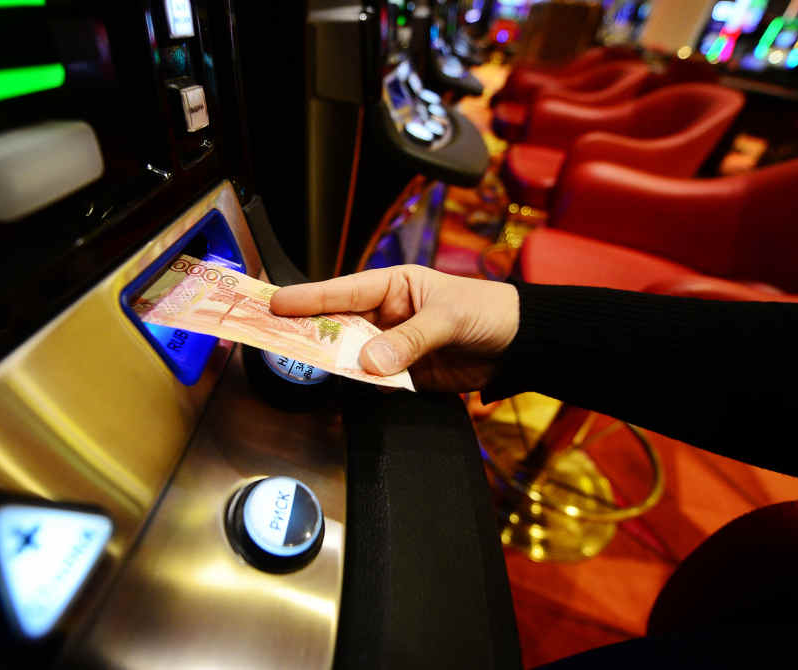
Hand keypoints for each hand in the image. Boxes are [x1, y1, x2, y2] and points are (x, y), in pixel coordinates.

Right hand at [270, 265, 519, 391]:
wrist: (521, 346)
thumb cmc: (487, 312)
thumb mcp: (448, 318)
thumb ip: (409, 340)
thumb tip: (370, 362)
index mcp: (393, 287)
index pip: (343, 292)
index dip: (308, 298)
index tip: (276, 303)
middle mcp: (386, 316)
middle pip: (339, 327)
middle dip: (312, 335)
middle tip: (277, 341)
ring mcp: (392, 348)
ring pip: (353, 358)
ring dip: (339, 366)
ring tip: (313, 368)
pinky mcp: (405, 377)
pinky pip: (376, 384)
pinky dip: (365, 389)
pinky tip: (352, 389)